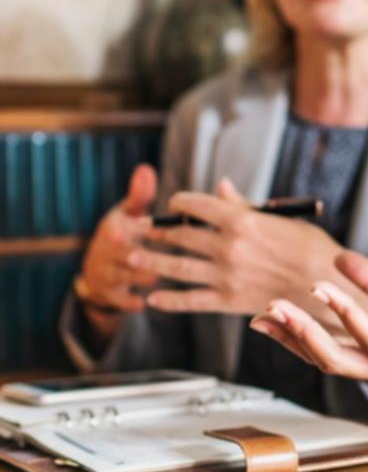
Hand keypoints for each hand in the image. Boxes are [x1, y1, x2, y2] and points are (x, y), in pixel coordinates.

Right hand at [79, 164, 159, 318]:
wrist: (98, 270)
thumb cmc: (123, 234)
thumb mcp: (126, 213)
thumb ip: (139, 195)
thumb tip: (146, 168)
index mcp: (113, 229)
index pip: (119, 229)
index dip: (128, 231)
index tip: (135, 231)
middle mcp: (106, 252)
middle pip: (125, 254)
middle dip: (142, 256)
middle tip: (163, 258)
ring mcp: (107, 274)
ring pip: (128, 278)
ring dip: (145, 278)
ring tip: (164, 277)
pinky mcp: (110, 296)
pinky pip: (122, 301)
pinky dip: (132, 302)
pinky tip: (146, 303)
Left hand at [136, 178, 344, 316]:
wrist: (330, 288)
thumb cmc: (314, 250)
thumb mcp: (283, 219)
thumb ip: (245, 206)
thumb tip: (221, 187)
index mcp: (242, 220)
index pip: (197, 205)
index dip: (179, 202)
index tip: (173, 204)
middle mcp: (228, 247)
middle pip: (180, 235)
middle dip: (158, 230)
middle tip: (141, 228)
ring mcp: (225, 275)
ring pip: (176, 266)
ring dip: (150, 260)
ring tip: (131, 256)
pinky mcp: (228, 301)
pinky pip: (191, 301)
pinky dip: (169, 300)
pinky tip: (152, 298)